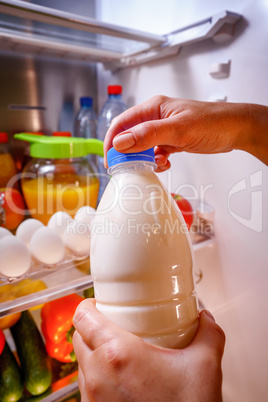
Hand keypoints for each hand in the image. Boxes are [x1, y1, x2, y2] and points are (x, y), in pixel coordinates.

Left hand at [73, 299, 224, 401]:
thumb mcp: (205, 366)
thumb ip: (209, 333)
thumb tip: (206, 318)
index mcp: (117, 353)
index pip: (82, 316)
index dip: (88, 304)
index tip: (100, 302)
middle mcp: (97, 375)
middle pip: (78, 337)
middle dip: (92, 326)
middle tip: (114, 323)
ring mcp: (93, 398)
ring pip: (81, 363)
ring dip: (93, 352)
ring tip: (118, 351)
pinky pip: (86, 386)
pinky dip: (96, 376)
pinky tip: (119, 378)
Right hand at [104, 96, 267, 169]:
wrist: (235, 129)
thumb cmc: (212, 122)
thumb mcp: (178, 129)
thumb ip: (148, 135)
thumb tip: (121, 142)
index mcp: (153, 107)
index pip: (122, 123)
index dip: (112, 141)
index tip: (110, 160)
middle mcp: (156, 117)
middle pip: (130, 136)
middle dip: (127, 153)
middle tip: (128, 168)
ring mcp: (164, 129)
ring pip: (142, 146)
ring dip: (143, 158)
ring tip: (154, 165)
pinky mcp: (172, 140)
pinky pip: (155, 152)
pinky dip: (156, 161)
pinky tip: (165, 163)